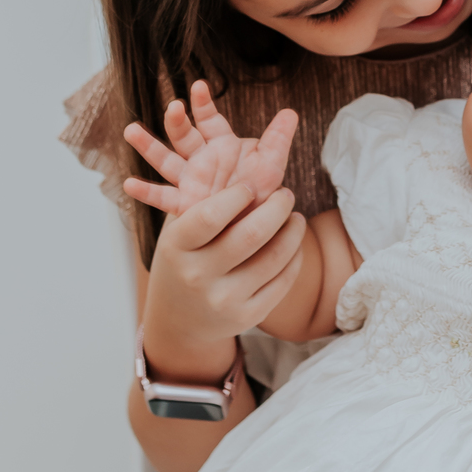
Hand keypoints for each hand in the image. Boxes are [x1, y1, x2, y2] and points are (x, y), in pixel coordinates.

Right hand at [124, 81, 296, 217]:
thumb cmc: (262, 192)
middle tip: (173, 107)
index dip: (204, 104)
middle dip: (177, 120)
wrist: (255, 224)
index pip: (209, 119)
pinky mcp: (184, 204)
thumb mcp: (271, 165)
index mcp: (221, 144)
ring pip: (166, 159)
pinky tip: (129, 184)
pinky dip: (146, 191)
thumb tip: (291, 112)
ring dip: (149, 145)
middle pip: (184, 135)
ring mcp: (190, 180)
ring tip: (131, 131)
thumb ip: (278, 140)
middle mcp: (201, 159)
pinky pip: (163, 196)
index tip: (199, 87)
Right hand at [141, 180, 308, 376]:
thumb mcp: (180, 230)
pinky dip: (294, 256)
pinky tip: (293, 242)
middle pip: (251, 234)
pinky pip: (283, 280)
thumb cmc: (184, 258)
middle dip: (277, 207)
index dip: (238, 195)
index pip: (211, 215)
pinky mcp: (247, 317)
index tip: (251, 186)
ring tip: (295, 216)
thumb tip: (250, 151)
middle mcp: (198, 275)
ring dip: (293, 230)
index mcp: (177, 247)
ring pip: (274, 257)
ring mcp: (224, 300)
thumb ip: (206, 200)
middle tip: (286, 194)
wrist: (178, 321)